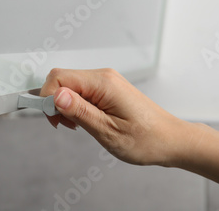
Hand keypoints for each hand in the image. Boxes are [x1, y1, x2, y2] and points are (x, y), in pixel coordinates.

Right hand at [40, 68, 194, 165]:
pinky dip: (76, 105)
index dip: (47, 98)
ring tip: (77, 126)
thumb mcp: (107, 131)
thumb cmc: (147, 139)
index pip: (59, 78)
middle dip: (54, 102)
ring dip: (65, 105)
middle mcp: (104, 76)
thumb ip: (79, 111)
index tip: (52, 119)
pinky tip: (85, 121)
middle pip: (62, 78)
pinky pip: (82, 90)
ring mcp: (107, 81)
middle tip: (64, 125)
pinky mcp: (108, 89)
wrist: (171, 140)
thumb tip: (55, 95)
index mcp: (103, 83)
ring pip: (71, 85)